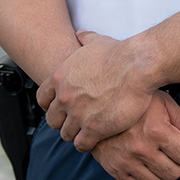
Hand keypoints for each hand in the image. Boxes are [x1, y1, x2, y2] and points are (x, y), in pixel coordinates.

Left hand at [38, 31, 150, 150]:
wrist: (136, 67)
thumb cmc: (119, 54)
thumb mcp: (96, 41)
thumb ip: (84, 39)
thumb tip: (80, 34)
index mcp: (59, 78)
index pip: (42, 99)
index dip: (51, 105)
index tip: (62, 107)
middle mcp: (64, 97)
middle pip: (52, 120)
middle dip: (62, 122)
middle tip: (75, 122)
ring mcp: (77, 114)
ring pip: (65, 134)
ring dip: (75, 134)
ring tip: (86, 133)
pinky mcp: (94, 129)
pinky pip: (81, 144)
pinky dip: (87, 144)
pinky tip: (96, 139)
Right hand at [90, 91, 179, 179]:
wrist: (97, 106)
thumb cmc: (133, 102)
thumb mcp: (162, 102)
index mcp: (156, 130)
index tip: (176, 142)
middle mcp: (141, 148)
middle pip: (174, 173)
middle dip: (174, 162)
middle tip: (165, 150)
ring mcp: (127, 161)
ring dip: (159, 172)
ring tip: (152, 156)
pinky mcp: (115, 169)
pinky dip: (142, 179)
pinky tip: (140, 164)